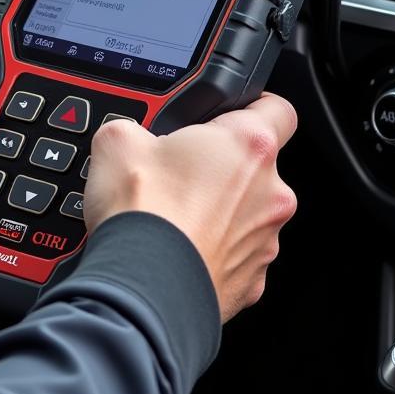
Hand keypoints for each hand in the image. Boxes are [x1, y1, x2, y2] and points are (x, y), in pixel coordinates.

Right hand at [85, 94, 298, 322]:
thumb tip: (127, 136)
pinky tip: (175, 248)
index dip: (252, 104)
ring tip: (169, 215)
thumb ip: (135, 126)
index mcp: (248, 145)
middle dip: (219, 167)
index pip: (277, 107)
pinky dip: (209, 250)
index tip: (230, 111)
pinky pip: (234, 255)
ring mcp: (265, 241)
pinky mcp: (252, 282)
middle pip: (256, 166)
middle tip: (176, 171)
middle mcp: (271, 193)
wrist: (144, 288)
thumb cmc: (144, 214)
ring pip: (246, 214)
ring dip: (216, 211)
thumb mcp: (117, 140)